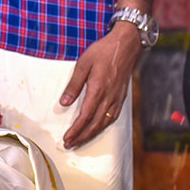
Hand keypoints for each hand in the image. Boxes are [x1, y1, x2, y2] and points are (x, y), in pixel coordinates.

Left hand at [59, 22, 140, 148]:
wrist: (126, 44)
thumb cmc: (103, 51)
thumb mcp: (83, 64)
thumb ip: (73, 84)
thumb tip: (64, 103)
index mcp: (98, 89)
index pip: (85, 116)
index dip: (76, 130)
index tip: (66, 138)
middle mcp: (109, 97)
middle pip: (94, 124)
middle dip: (81, 136)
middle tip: (69, 144)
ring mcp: (117, 98)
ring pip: (104, 123)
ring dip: (91, 134)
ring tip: (79, 141)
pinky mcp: (121, 97)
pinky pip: (112, 117)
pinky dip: (102, 126)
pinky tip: (96, 129)